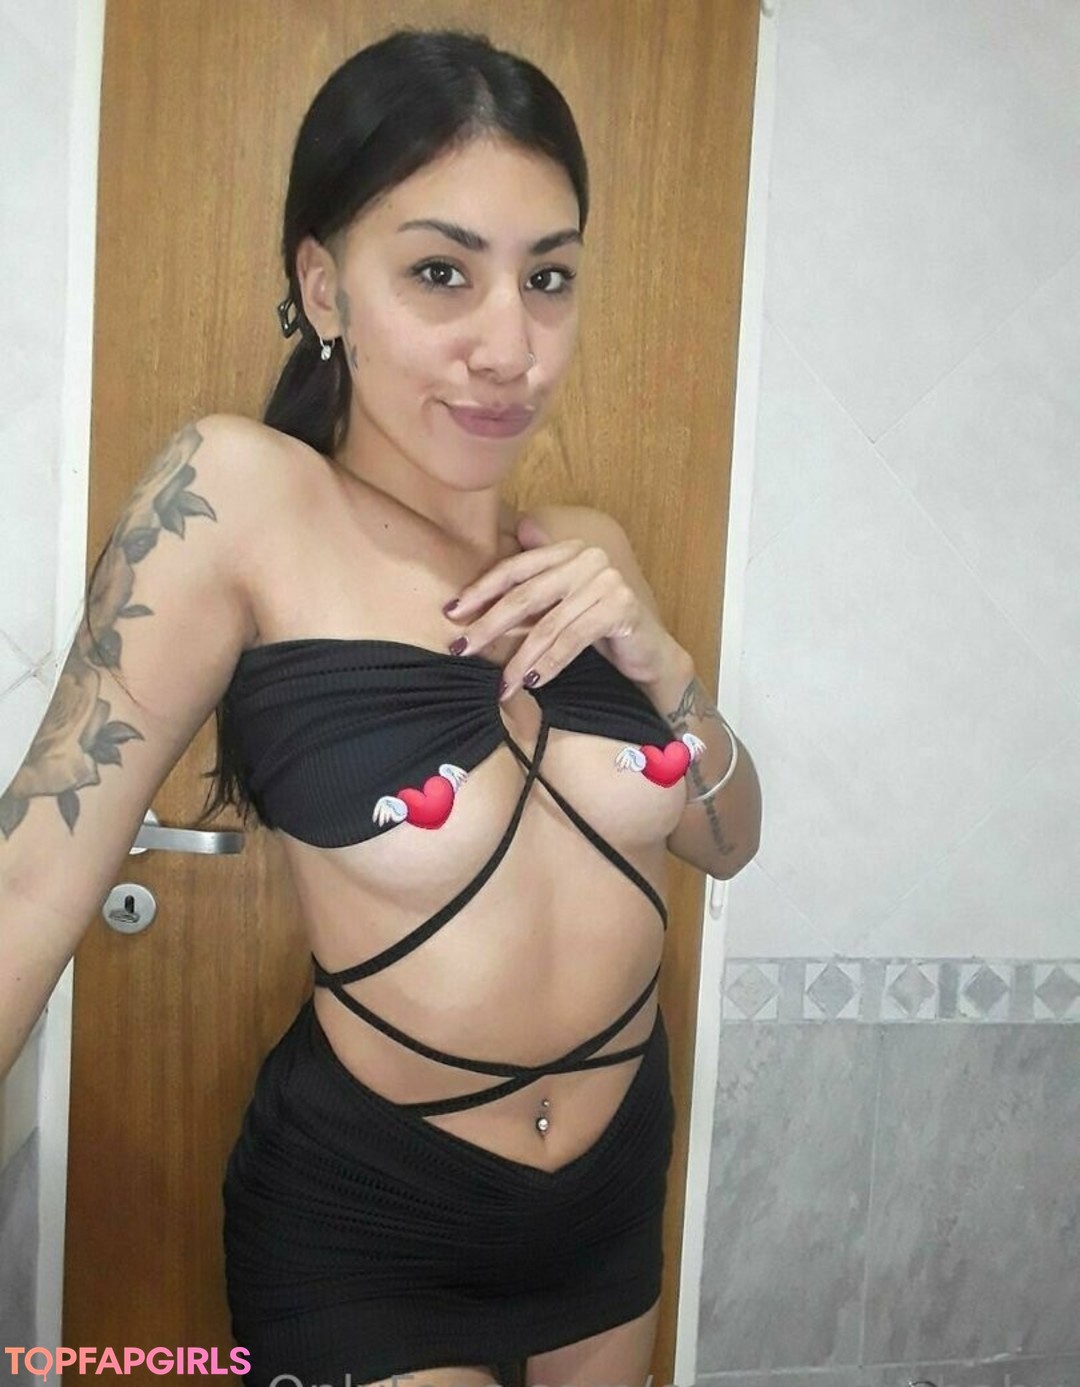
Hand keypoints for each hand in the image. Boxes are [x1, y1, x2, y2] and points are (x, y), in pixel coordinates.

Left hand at [444, 514, 678, 698]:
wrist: (649, 653)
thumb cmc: (597, 629)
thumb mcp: (558, 608)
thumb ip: (527, 596)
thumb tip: (467, 600)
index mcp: (567, 550)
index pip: (515, 569)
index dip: (481, 591)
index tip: (452, 613)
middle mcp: (588, 558)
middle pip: (526, 595)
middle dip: (490, 625)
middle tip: (462, 649)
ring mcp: (607, 580)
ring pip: (548, 624)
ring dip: (519, 658)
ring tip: (500, 684)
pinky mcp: (621, 607)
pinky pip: (573, 639)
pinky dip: (549, 664)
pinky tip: (532, 682)